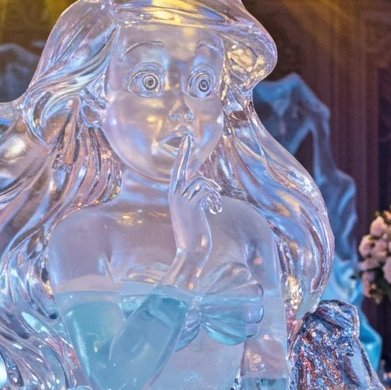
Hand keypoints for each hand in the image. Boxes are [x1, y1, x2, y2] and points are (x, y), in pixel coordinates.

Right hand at [168, 134, 220, 280]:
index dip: (182, 155)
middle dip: (185, 152)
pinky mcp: (192, 207)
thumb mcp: (193, 213)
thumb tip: (203, 185)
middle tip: (189, 136)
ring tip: (215, 203)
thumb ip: (195, 198)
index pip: (178, 171)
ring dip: (212, 190)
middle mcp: (175, 196)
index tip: (186, 139)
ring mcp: (182, 201)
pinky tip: (215, 210)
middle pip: (181, 168)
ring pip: (200, 181)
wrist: (191, 253)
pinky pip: (206, 192)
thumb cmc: (194, 235)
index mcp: (174, 196)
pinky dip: (215, 199)